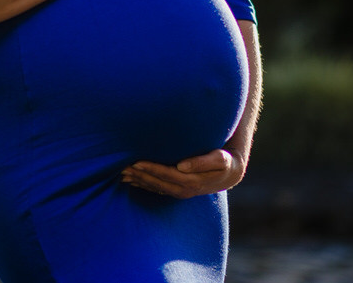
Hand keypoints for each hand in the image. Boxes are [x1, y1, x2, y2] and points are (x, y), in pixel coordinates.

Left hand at [120, 149, 244, 198]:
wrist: (229, 174)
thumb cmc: (224, 162)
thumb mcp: (220, 160)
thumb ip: (202, 162)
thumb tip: (182, 165)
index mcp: (192, 182)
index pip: (167, 175)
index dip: (151, 169)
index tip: (136, 162)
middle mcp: (184, 190)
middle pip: (157, 183)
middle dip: (140, 176)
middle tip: (122, 167)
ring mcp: (180, 192)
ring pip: (155, 188)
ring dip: (139, 181)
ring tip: (122, 173)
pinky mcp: (177, 190)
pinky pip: (157, 189)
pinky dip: (144, 185)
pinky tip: (132, 180)